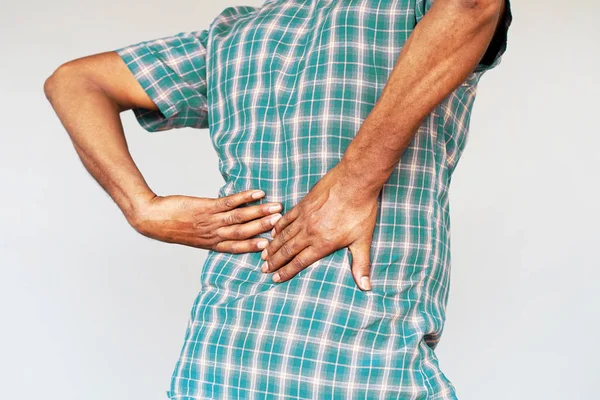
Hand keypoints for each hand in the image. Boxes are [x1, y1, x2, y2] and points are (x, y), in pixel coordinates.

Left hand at [128, 190, 282, 251]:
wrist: (152, 220)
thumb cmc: (172, 227)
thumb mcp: (194, 235)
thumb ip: (212, 233)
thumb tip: (229, 227)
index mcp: (212, 244)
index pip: (238, 247)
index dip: (255, 246)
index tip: (271, 246)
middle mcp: (214, 234)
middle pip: (244, 233)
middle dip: (264, 228)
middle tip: (282, 224)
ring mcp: (211, 220)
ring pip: (240, 218)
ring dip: (260, 213)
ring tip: (276, 208)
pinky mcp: (206, 207)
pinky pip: (229, 202)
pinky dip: (245, 197)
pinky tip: (257, 193)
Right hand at [260, 161, 380, 290]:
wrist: (355, 182)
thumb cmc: (361, 211)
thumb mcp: (363, 240)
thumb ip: (361, 264)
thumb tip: (366, 287)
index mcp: (322, 243)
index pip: (300, 261)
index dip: (286, 272)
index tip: (275, 279)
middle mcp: (310, 232)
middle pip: (287, 250)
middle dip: (274, 261)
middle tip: (263, 269)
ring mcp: (304, 217)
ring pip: (283, 235)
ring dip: (272, 246)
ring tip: (264, 255)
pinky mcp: (303, 204)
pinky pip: (286, 218)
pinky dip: (278, 227)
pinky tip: (272, 232)